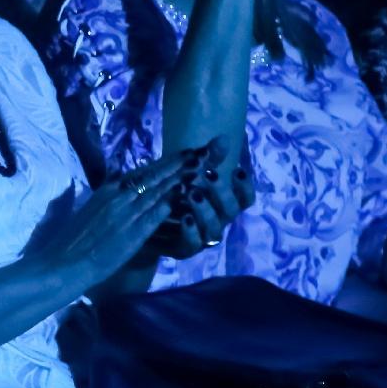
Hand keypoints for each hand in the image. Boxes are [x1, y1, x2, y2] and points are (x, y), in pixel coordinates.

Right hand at [22, 146, 209, 291]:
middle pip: (152, 176)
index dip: (163, 163)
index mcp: (106, 191)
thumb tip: (119, 183)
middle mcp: (117, 197)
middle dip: (176, 164)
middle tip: (198, 151)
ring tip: (198, 165)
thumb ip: (109, 198)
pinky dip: (171, 202)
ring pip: (157, 191)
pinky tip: (187, 194)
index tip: (181, 154)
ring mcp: (125, 214)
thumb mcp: (92, 210)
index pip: (140, 173)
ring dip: (179, 178)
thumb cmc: (74, 239)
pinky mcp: (133, 233)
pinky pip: (156, 214)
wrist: (64, 261)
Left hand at [147, 143, 253, 260]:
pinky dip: (191, 231)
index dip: (245, 187)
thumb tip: (223, 138)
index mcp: (221, 204)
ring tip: (193, 193)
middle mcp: (216, 221)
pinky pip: (192, 245)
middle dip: (221, 192)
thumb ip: (206, 158)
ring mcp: (201, 237)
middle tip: (209, 174)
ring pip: (214, 230)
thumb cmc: (169, 193)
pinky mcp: (182, 249)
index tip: (238, 170)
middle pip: (230, 211)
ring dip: (205, 210)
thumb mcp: (184, 173)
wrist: (141, 220)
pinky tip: (184, 217)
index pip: (245, 199)